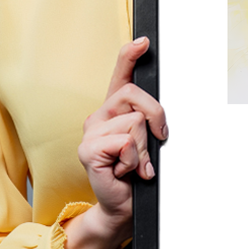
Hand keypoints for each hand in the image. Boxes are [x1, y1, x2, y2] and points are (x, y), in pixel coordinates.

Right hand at [63, 37, 167, 248]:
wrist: (123, 206)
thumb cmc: (137, 174)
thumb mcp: (148, 142)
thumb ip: (149, 121)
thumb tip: (159, 114)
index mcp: (114, 111)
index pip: (120, 75)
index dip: (130, 55)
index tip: (144, 41)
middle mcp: (99, 116)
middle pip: (135, 95)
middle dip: (156, 117)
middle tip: (157, 141)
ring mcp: (90, 133)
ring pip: (135, 122)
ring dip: (144, 148)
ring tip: (136, 164)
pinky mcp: (88, 150)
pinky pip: (125, 142)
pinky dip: (134, 160)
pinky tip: (125, 171)